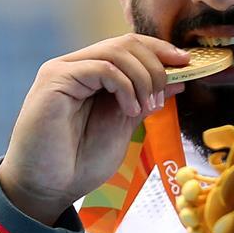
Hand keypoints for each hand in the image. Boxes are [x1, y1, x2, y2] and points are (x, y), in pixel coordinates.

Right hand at [0, 34, 189, 224]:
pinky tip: (130, 109)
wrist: (47, 189)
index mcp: (92, 73)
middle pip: (127, 43)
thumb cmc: (80, 162)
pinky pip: (101, 67)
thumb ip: (147, 99)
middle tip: (163, 97)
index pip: (130, 45)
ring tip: (147, 108)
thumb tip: (178, 78)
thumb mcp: (125, 125)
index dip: (160, 49)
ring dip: (144, 78)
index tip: (186, 63)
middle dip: (156, 66)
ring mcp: (63, 70)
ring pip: (116, 52)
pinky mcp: (54, 80)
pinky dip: (125, 86)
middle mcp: (76, 65)